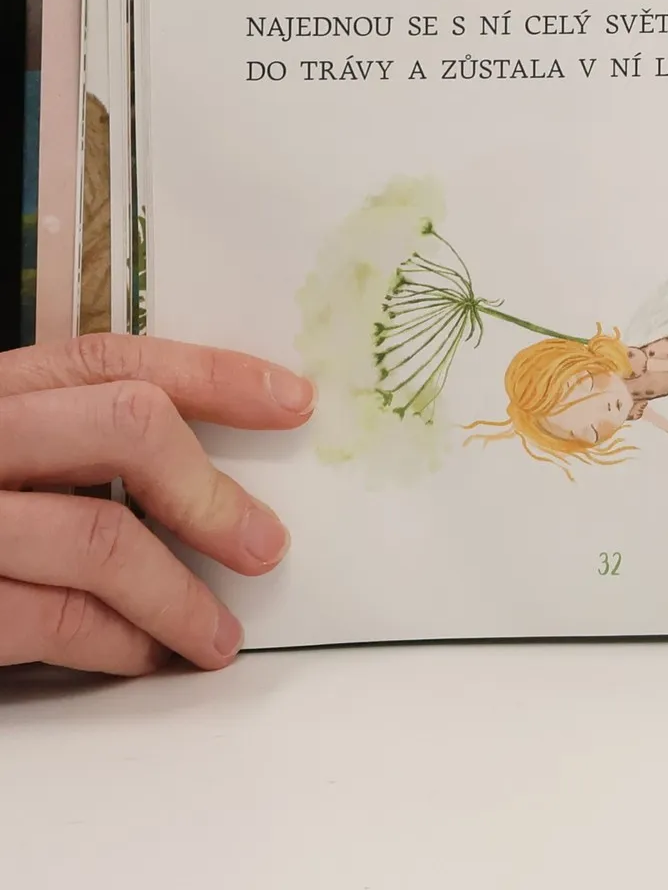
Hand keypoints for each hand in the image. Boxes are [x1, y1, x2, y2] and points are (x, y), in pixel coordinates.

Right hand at [0, 334, 312, 675]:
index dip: (218, 373)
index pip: (118, 357)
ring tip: (219, 631)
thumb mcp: (0, 450)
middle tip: (265, 545)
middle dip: (210, 490)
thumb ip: (66, 442)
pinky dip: (117, 642)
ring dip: (178, 594)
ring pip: (98, 534)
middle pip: (126, 425)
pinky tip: (145, 656)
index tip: (292, 401)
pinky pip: (50, 618)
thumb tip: (203, 469)